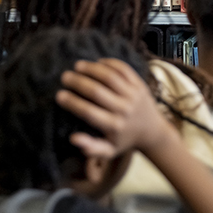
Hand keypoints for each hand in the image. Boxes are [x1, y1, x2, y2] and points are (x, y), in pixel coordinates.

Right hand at [56, 59, 175, 159]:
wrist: (153, 131)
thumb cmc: (125, 140)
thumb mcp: (109, 151)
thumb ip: (91, 148)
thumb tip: (73, 138)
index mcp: (114, 126)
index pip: (89, 112)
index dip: (72, 103)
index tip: (59, 95)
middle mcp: (124, 109)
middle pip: (97, 91)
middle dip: (78, 82)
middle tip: (65, 77)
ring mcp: (134, 95)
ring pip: (110, 77)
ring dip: (92, 69)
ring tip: (78, 65)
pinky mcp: (140, 85)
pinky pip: (124, 70)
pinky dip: (110, 63)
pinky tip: (97, 62)